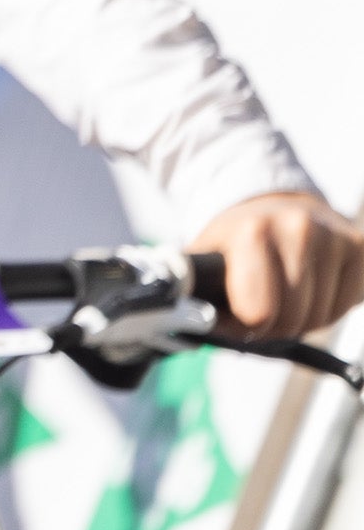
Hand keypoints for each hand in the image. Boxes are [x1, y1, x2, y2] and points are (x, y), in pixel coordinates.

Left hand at [190, 191, 363, 339]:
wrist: (277, 203)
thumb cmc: (237, 239)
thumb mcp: (204, 255)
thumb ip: (192, 287)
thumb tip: (183, 319)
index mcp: (253, 232)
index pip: (258, 313)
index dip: (242, 326)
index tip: (233, 317)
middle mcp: (298, 229)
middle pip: (292, 320)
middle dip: (272, 325)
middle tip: (259, 308)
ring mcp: (334, 236)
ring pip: (321, 317)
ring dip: (301, 318)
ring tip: (284, 292)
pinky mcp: (360, 247)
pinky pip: (347, 305)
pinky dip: (330, 307)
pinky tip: (313, 285)